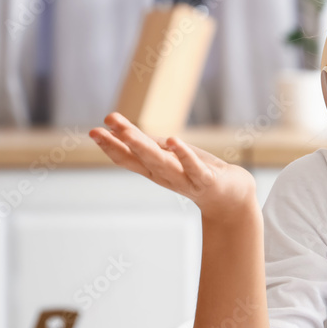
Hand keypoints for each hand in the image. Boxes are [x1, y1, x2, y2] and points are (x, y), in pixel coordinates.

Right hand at [89, 112, 255, 218]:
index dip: (111, 146)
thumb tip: (120, 130)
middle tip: (98, 130)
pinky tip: (173, 141)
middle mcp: (167, 176)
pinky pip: (194, 168)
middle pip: (140, 159)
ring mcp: (186, 180)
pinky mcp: (207, 180)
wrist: (233, 198)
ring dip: (144, 147)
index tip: (93, 131)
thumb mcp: (172, 157)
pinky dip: (184, 156)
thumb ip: (150, 146)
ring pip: (162, 163)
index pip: (129, 158)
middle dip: (120, 144)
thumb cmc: (200, 173)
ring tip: (128, 132)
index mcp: (156, 170)